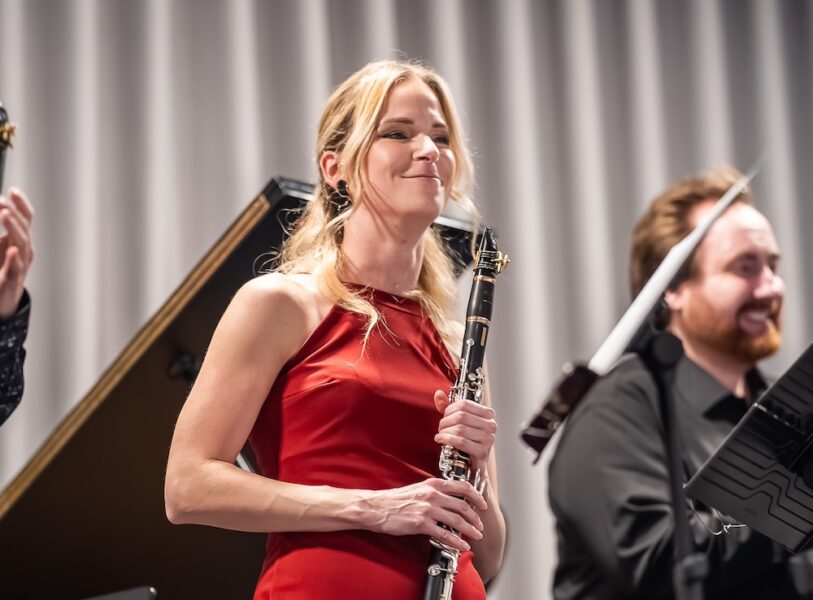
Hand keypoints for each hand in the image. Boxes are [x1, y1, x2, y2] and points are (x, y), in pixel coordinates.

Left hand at [0, 188, 32, 317]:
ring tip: (5, 215)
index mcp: (20, 240)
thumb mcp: (1, 246)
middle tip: (3, 203)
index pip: (25, 218)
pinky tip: (12, 250)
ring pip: (22, 244)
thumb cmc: (2, 271)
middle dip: (14, 214)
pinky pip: (15, 269)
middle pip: (24, 229)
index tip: (13, 191)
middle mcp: (24, 250)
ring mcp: (20, 265)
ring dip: (14, 228)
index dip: (21, 204)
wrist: (2, 301)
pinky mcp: (11, 281)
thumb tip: (2, 209)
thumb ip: (4, 230)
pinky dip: (14, 259)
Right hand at [364, 478, 486, 551]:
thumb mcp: (419, 489)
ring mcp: (428, 509)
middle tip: (480, 526)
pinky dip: (456, 542)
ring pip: (457, 521)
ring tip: (476, 536)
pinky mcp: (421, 524)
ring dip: (470, 530)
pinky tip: (462, 546)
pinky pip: (444, 534)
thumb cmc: (397, 500)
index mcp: (434, 484)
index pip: (463, 487)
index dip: (477, 496)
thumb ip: (436, 492)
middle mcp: (433, 495)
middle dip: (475, 518)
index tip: (483, 505)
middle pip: (463, 506)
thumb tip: (453, 501)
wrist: (377, 508)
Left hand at [433, 390, 496, 472]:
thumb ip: (448, 407)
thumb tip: (438, 394)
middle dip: (445, 422)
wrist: (473, 466)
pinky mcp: (482, 452)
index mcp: (488, 414)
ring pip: (460, 429)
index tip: (444, 416)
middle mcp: (491, 425)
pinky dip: (447, 440)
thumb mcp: (458, 422)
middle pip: (461, 416)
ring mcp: (488, 439)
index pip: (464, 404)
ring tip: (440, 435)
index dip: (449, 409)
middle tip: (440, 428)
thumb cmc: (467, 441)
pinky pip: (461, 442)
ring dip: (445, 432)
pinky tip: (440, 440)